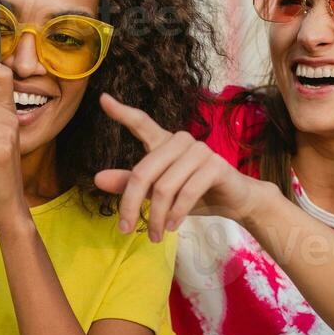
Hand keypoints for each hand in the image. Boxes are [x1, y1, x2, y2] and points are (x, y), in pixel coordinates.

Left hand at [92, 93, 260, 241]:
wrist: (235, 201)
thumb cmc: (195, 194)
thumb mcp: (158, 192)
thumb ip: (130, 184)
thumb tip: (97, 179)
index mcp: (164, 142)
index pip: (141, 123)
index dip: (121, 112)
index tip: (103, 99)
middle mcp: (181, 140)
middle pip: (143, 172)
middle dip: (131, 204)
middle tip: (124, 229)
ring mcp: (199, 150)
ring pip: (164, 188)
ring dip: (157, 217)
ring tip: (155, 235)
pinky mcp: (215, 165)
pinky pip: (187, 193)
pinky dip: (176, 214)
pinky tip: (172, 227)